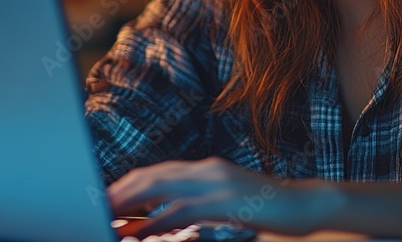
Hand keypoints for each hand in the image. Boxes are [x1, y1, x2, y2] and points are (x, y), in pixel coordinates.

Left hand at [107, 156, 323, 236]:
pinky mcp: (226, 202)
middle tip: (95, 207)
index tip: (106, 199)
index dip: (128, 184)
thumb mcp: (226, 204)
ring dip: (130, 204)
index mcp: (205, 169)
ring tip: (106, 218)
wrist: (306, 204)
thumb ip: (196, 207)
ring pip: (161, 189)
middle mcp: (207, 170)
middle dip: (120, 191)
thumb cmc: (266, 209)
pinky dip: (156, 222)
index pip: (157, 172)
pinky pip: (182, 212)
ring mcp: (217, 184)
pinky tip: (139, 232)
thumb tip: (163, 219)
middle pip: (151, 176)